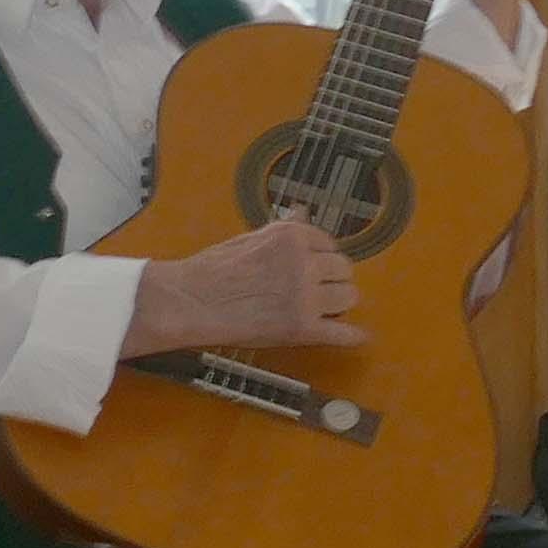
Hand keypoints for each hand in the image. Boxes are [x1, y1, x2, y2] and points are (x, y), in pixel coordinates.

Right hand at [124, 221, 366, 357]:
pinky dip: (351, 335)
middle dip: (332, 280)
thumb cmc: (211, 271)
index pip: (328, 244)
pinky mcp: (301, 328)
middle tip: (316, 290)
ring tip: (321, 309)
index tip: (313, 269)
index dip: (321, 259)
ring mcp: (305, 297)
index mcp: (292, 236)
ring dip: (338, 304)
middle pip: (344, 270)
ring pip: (348, 298)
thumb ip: (282, 230)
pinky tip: (357, 335)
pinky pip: (341, 332)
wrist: (190, 302)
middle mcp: (304, 263)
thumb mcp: (249, 238)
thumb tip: (302, 211)